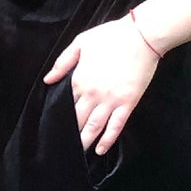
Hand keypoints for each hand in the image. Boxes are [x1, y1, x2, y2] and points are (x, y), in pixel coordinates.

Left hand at [42, 12, 159, 155]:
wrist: (141, 36)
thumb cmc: (111, 36)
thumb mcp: (81, 43)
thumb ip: (63, 62)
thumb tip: (48, 80)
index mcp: (79, 79)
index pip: (64, 103)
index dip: (59, 116)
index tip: (53, 127)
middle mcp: (92, 94)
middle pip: (77, 119)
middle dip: (69, 134)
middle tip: (62, 147)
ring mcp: (110, 100)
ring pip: (93, 127)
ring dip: (85, 141)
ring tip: (77, 154)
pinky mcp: (127, 103)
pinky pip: (115, 126)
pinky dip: (107, 140)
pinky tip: (100, 149)